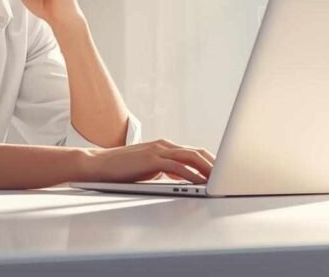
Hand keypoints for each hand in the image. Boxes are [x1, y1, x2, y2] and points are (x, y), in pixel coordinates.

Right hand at [79, 139, 216, 183]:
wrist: (98, 165)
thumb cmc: (123, 169)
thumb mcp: (150, 168)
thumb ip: (167, 170)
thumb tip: (184, 178)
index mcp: (165, 147)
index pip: (194, 152)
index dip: (211, 161)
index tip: (223, 172)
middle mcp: (164, 145)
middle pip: (197, 152)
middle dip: (215, 164)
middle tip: (230, 176)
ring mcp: (158, 150)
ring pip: (190, 157)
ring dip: (207, 169)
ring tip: (219, 180)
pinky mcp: (151, 159)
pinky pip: (176, 167)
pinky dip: (190, 174)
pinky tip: (199, 183)